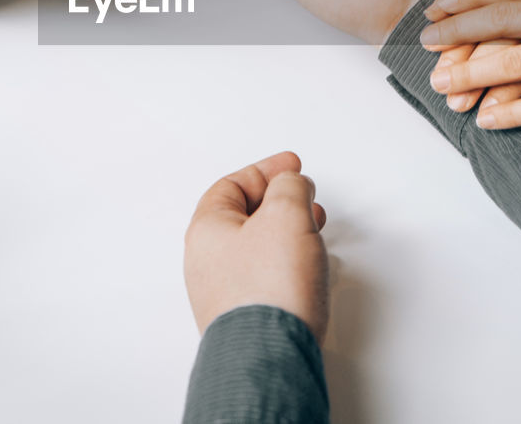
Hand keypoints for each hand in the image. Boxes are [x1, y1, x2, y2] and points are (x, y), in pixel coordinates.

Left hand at [184, 152, 329, 341]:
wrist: (270, 355)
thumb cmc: (270, 289)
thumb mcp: (285, 213)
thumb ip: (289, 187)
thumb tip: (290, 185)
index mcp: (206, 230)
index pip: (232, 185)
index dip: (266, 170)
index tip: (292, 166)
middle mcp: (208, 263)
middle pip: (244, 217)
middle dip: (280, 202)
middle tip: (305, 196)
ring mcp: (225, 293)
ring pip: (257, 249)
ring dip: (288, 233)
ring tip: (313, 231)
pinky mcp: (247, 319)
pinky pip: (266, 278)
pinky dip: (287, 263)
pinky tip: (307, 268)